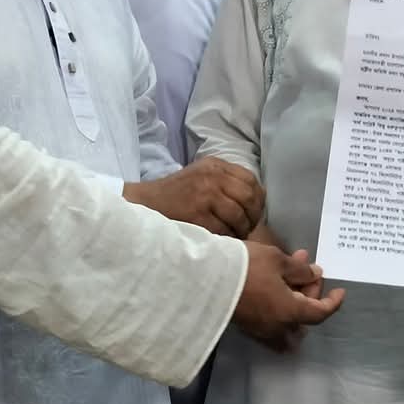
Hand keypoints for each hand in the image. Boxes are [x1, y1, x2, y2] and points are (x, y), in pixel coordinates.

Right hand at [125, 158, 265, 238]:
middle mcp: (212, 176)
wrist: (145, 203)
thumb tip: (257, 199)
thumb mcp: (201, 176)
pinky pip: (224, 229)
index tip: (254, 213)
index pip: (251, 180)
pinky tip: (221, 238)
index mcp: (215, 165)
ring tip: (236, 235)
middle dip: (253, 216)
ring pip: (239, 215)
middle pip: (249, 197)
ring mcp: (205, 194)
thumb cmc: (176, 194)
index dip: (258, 199)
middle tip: (248, 227)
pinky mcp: (197, 213)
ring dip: (241, 229)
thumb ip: (226, 180)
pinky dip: (226, 236)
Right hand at [233, 242, 344, 350]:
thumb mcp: (278, 261)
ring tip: (291, 273)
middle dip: (310, 291)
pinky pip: (271, 321)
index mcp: (290, 313)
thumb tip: (315, 275)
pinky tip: (275, 284)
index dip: (332, 302)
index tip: (340, 290)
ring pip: (288, 320)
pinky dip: (279, 306)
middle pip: (304, 315)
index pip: (320, 313)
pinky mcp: (246, 325)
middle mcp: (277, 327)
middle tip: (306, 267)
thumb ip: (300, 270)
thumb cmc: (246, 267)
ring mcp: (260, 329)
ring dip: (295, 298)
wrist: (206, 278)